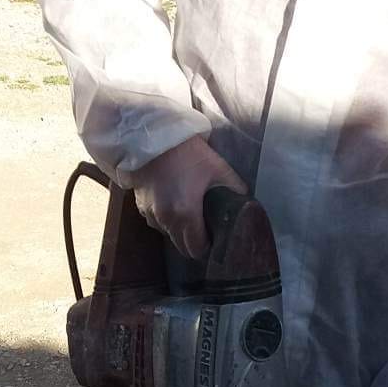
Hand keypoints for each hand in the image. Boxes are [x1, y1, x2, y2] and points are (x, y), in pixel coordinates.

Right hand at [133, 138, 245, 260]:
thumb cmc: (189, 153)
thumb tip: (246, 205)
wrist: (155, 137)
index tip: (216, 241)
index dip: (209, 248)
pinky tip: (175, 206)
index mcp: (186, 214)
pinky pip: (157, 223)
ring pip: (169, 236)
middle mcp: (166, 220)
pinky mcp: (141, 207)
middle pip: (183, 248)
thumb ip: (235, 190)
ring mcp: (151, 214)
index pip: (197, 249)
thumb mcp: (219, 169)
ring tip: (191, 216)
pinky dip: (167, 221)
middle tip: (207, 232)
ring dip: (180, 232)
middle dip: (195, 244)